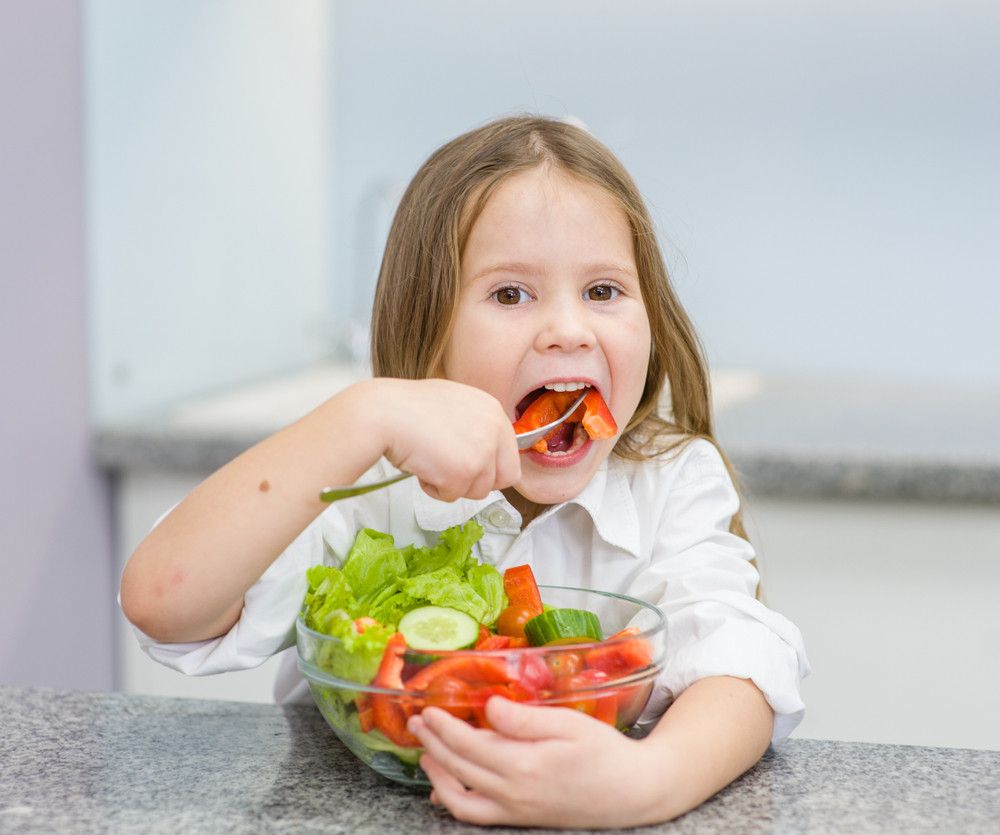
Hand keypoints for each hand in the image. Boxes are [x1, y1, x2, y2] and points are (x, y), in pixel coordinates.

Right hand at [363, 378, 520, 501]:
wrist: (383, 414)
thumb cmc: (407, 408)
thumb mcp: (453, 404)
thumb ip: (475, 424)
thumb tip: (484, 449)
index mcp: (493, 410)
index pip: (510, 454)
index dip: (489, 467)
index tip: (471, 468)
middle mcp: (494, 429)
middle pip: (503, 478)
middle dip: (477, 481)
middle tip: (451, 471)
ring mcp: (482, 451)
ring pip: (478, 491)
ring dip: (453, 484)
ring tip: (430, 462)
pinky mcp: (464, 472)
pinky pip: (453, 496)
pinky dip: (435, 489)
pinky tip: (422, 466)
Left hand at [407, 697, 660, 828]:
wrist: (634, 792)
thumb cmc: (604, 752)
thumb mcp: (569, 724)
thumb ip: (525, 718)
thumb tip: (487, 705)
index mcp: (524, 765)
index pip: (468, 745)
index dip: (443, 727)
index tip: (427, 709)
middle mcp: (513, 794)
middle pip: (458, 769)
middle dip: (433, 745)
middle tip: (417, 722)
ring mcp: (516, 810)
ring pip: (460, 801)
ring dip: (438, 775)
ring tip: (426, 752)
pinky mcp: (522, 818)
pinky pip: (477, 815)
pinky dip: (455, 801)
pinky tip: (445, 787)